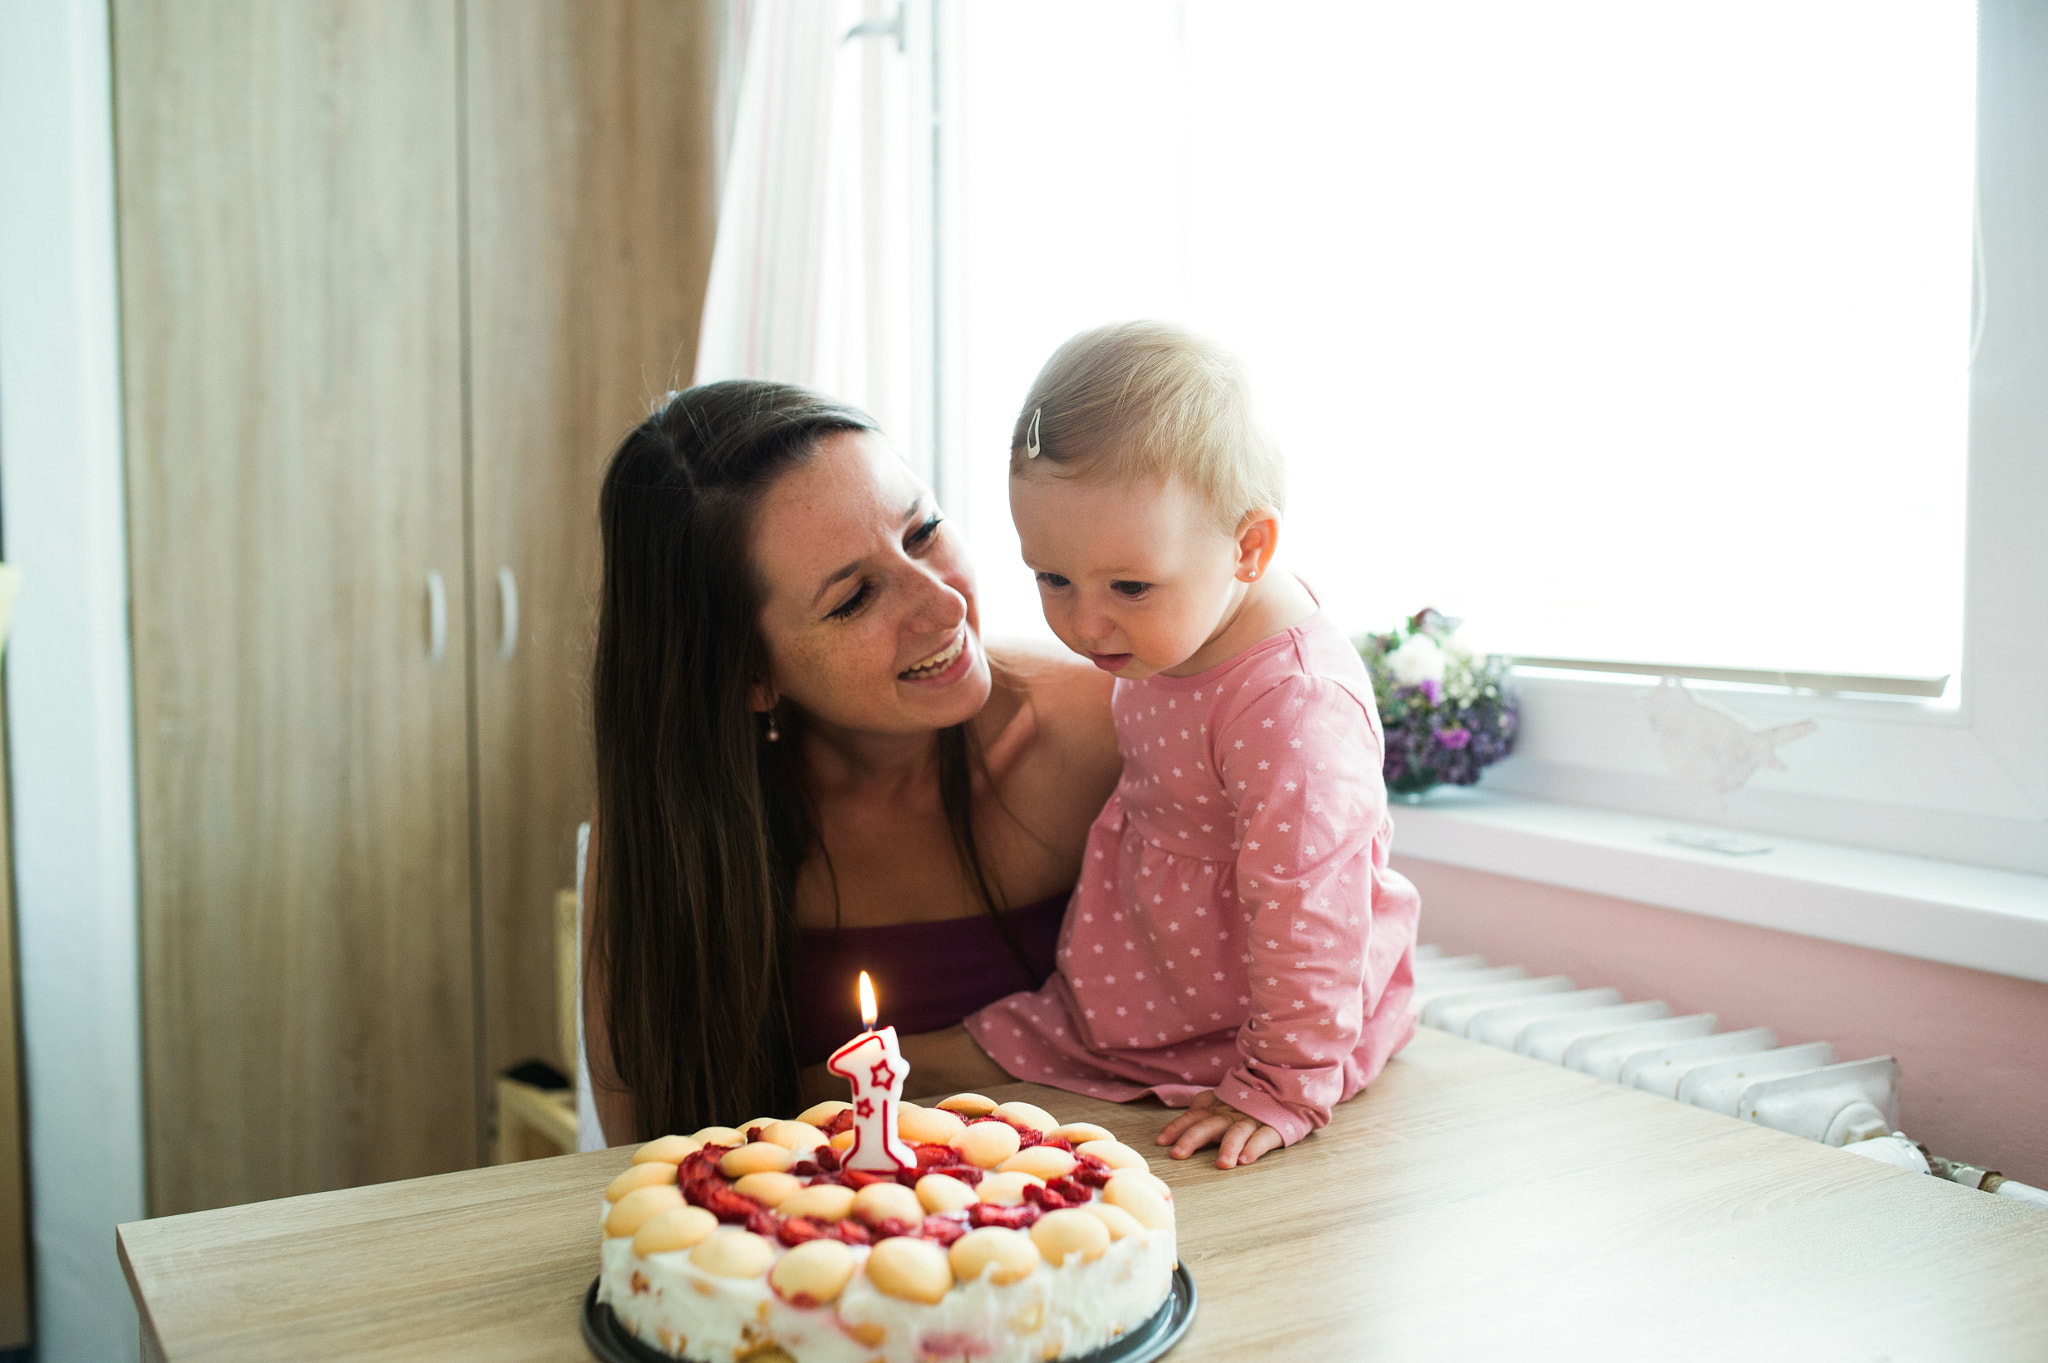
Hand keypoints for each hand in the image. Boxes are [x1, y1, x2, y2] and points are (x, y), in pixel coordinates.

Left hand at [1155, 1089, 1283, 1168]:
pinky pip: (1263, 1138)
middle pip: (1208, 1125)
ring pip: (1237, 1133)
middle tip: (1178, 1154)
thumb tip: (1176, 1129)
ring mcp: (1251, 1120)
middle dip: (1192, 1139)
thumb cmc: (1245, 1103)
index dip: (1176, 1128)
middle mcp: (1230, 1114)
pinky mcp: (1272, 1127)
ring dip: (1228, 1148)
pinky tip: (1245, 1160)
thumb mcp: (1220, 1103)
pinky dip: (1254, 1148)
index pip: (1192, 1117)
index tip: (1160, 1142)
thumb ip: (1201, 1112)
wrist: (1283, 1089)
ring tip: (1222, 1165)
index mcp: (1215, 1108)